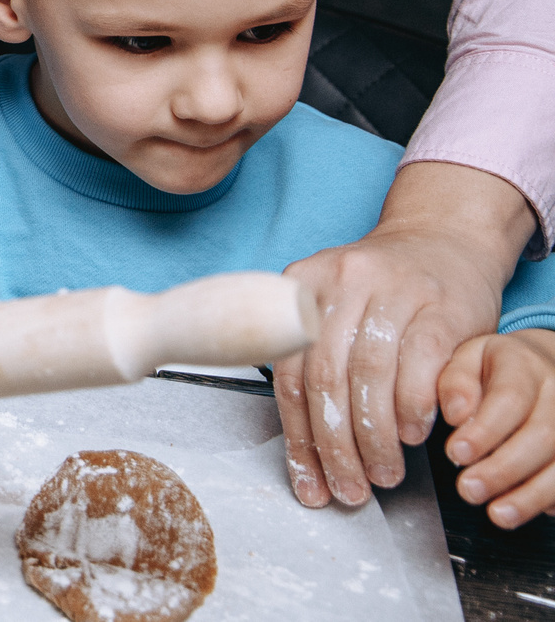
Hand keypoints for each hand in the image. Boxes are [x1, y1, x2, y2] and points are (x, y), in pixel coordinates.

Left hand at [274, 161, 532, 506]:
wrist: (442, 240)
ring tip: (383, 474)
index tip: (309, 483)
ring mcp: (391, 290)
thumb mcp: (329, 306)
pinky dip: (412, 408)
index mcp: (299, 286)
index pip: (288, 376)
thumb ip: (308, 358)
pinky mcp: (439, 305)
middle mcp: (339, 282)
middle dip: (335, 448)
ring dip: (375, 440)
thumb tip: (302, 446)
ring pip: (369, 378)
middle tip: (349, 489)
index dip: (297, 439)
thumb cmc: (380, 289)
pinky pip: (419, 365)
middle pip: (325, 381)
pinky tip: (412, 436)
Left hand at [438, 328, 554, 526]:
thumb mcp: (466, 357)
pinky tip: (526, 508)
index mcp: (525, 366)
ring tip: (498, 513)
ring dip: (531, 495)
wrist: (543, 366)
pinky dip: (549, 499)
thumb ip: (455, 382)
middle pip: (542, 436)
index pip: (510, 398)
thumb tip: (455, 413)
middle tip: (469, 488)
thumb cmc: (498, 367)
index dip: (484, 431)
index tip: (456, 452)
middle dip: (503, 469)